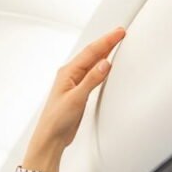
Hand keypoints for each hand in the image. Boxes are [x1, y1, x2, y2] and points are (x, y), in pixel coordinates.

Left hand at [28, 27, 125, 152]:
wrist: (51, 138)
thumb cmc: (56, 120)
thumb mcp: (76, 99)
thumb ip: (91, 80)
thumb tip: (104, 63)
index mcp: (67, 73)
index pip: (91, 52)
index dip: (106, 41)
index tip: (119, 33)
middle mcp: (70, 76)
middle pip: (91, 54)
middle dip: (106, 42)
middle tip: (120, 33)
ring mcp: (74, 84)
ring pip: (92, 63)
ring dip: (104, 52)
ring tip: (115, 43)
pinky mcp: (78, 93)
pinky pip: (92, 74)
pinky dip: (101, 67)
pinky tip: (105, 66)